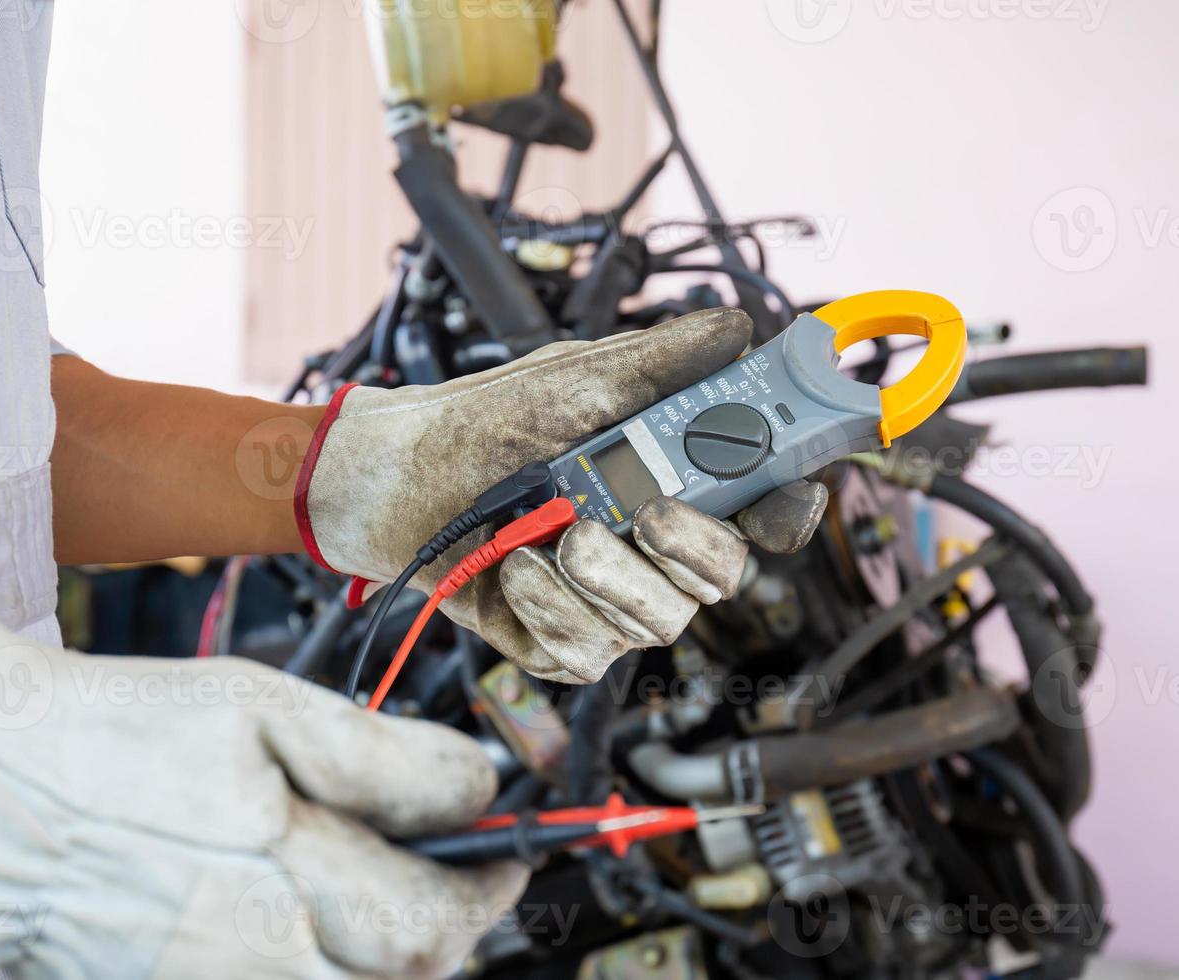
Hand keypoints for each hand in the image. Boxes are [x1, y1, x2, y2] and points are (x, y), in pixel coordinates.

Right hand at [0, 605, 526, 978]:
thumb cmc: (117, 744)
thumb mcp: (256, 709)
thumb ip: (377, 756)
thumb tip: (472, 785)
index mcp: (278, 867)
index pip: (439, 904)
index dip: (498, 868)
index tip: (514, 837)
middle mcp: (260, 950)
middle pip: (415, 968)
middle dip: (465, 914)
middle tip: (478, 866)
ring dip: (412, 947)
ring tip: (408, 888)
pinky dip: (352, 963)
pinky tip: (341, 916)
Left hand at [298, 309, 828, 682]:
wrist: (392, 480)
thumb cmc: (484, 423)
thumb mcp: (575, 379)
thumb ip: (662, 361)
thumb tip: (736, 329)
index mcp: (676, 483)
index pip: (764, 510)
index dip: (786, 511)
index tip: (782, 501)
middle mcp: (654, 549)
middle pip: (723, 576)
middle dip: (688, 547)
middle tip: (644, 512)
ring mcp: (612, 601)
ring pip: (659, 621)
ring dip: (603, 575)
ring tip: (546, 532)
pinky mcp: (563, 643)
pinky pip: (588, 651)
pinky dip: (550, 607)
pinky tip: (514, 568)